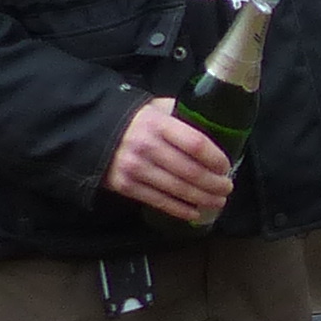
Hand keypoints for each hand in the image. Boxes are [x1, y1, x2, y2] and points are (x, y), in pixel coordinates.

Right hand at [108, 98, 234, 223]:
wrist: (93, 132)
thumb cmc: (136, 120)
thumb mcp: (158, 108)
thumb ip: (183, 113)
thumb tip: (216, 124)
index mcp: (159, 125)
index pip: (196, 144)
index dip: (215, 158)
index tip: (226, 167)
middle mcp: (147, 147)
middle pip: (190, 171)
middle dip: (214, 184)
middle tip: (227, 188)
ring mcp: (135, 168)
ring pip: (177, 189)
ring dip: (202, 198)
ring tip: (218, 201)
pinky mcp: (125, 186)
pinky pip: (158, 201)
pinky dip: (180, 209)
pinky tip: (195, 212)